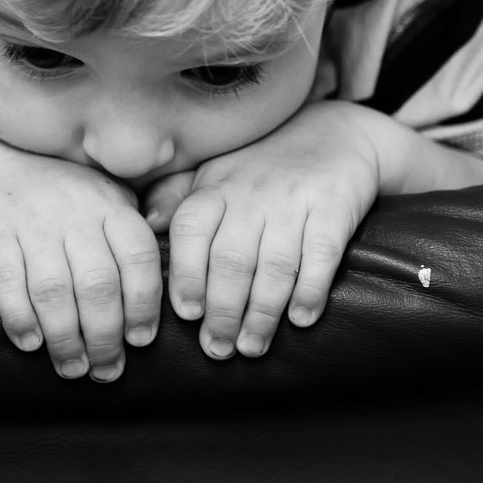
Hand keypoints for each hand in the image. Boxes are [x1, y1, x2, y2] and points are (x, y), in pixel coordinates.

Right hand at [0, 135, 160, 381]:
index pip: (137, 256)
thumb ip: (132, 234)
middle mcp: (73, 211)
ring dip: (65, 339)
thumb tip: (173, 287)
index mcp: (108, 204)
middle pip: (98, 283)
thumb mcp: (103, 197)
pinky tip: (31, 344)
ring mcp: (30, 222)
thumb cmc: (59, 195)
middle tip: (106, 371)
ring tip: (73, 368)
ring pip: (54, 290)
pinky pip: (7, 283)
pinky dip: (20, 319)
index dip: (144, 305)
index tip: (141, 341)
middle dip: (105, 337)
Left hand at [144, 101, 385, 360]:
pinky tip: (300, 320)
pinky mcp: (334, 208)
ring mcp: (294, 202)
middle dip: (222, 311)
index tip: (186, 313)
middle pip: (231, 259)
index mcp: (216, 187)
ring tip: (252, 347)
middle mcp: (252, 194)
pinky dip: (311, 290)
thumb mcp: (215, 170)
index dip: (186, 273)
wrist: (337, 134)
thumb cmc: (263, 164)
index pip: (192, 230)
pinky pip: (321, 255)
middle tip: (217, 349)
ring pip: (274, 265)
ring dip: (261, 313)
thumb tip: (145, 222)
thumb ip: (178, 196)